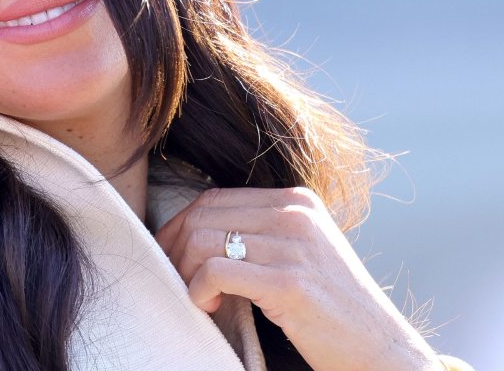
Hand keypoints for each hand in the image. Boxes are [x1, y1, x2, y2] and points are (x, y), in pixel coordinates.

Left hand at [154, 186, 444, 370]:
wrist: (381, 351)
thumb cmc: (331, 309)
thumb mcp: (298, 253)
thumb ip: (257, 234)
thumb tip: (190, 232)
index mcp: (297, 201)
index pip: (215, 199)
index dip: (180, 226)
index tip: (167, 254)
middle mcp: (296, 214)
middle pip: (203, 215)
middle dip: (175, 248)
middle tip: (174, 279)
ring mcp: (295, 246)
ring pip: (203, 240)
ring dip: (186, 272)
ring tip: (198, 296)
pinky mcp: (290, 282)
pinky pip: (217, 272)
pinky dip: (200, 289)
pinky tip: (209, 305)